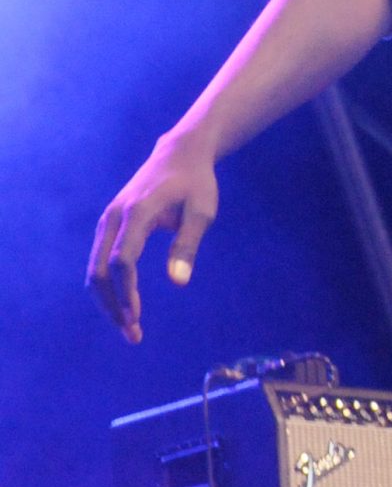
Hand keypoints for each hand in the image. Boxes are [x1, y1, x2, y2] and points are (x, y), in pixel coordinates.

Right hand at [87, 130, 220, 343]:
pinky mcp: (108, 225)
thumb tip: (178, 282)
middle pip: (99, 271)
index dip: (127, 292)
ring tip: (128, 325)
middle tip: (132, 333)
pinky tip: (124, 302)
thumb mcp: (202, 211)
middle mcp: (113, 218)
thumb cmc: (196, 183)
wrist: (179, 153)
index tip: (137, 318)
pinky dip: (107, 285)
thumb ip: (188, 245)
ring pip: (95, 268)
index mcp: (137, 213)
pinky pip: (100, 260)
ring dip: (107, 299)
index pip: (122, 261)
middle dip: (112, 305)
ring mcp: (107, 221)